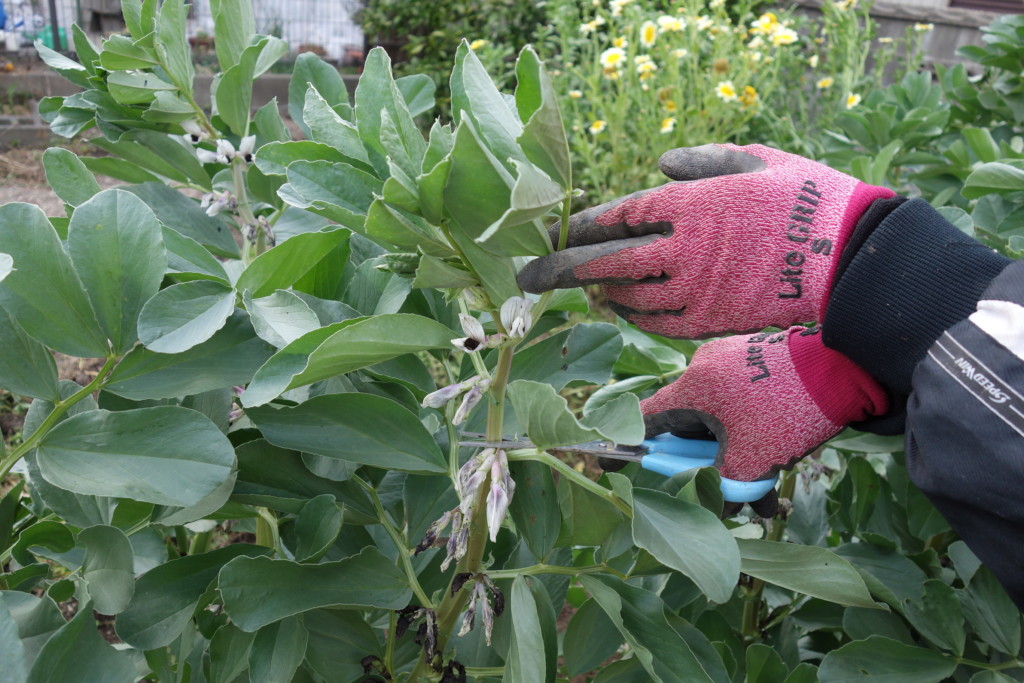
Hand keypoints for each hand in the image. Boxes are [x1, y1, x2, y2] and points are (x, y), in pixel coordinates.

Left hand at [518, 144, 893, 338]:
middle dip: (559, 270)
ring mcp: (693, 290)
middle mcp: (680, 250)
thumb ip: (702, 162)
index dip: (582, 226)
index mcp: (687, 205)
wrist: (850, 260)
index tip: (557, 231)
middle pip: (605, 263)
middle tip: (527, 278)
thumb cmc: (806, 199)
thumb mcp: (756, 161)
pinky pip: (657, 323)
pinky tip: (623, 307)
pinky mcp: (710, 321)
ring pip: (628, 296)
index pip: (617, 217)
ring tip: (586, 287)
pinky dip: (635, 315)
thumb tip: (660, 168)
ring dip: (601, 291)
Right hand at [641, 326, 887, 493]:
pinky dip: (752, 436)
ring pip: (722, 420)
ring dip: (734, 456)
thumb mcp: (751, 460)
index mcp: (693, 389)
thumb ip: (723, 488)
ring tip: (762, 494)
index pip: (646, 419)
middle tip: (717, 490)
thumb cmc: (786, 412)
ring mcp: (733, 363)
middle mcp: (705, 370)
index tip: (617, 461)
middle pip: (689, 424)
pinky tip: (778, 465)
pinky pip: (743, 406)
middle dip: (702, 463)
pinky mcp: (759, 363)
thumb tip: (716, 513)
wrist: (844, 369)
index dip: (631, 445)